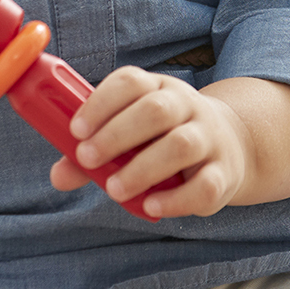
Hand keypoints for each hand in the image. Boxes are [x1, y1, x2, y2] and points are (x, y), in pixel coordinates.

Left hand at [51, 66, 250, 218]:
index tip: (76, 129)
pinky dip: (176, 199)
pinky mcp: (224, 173)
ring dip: (143, 168)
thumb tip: (59, 176)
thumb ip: (94, 154)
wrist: (230, 147)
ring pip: (181, 145)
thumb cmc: (162, 140)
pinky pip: (205, 185)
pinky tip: (151, 206)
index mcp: (158, 88)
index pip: (130, 82)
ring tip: (114, 189)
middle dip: (116, 134)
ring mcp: (210, 138)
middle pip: (156, 110)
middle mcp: (186, 106)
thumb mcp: (130, 136)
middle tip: (86, 158)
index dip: (101, 103)